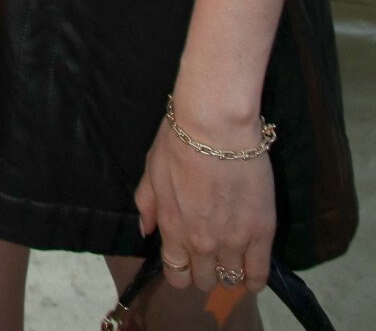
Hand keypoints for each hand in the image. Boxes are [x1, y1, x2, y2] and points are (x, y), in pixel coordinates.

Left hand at [136, 105, 273, 296]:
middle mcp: (201, 243)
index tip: (188, 260)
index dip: (181, 270)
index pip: (176, 274)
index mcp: (172, 228)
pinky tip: (252, 275)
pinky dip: (255, 279)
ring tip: (232, 257)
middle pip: (204, 280)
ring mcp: (232, 240)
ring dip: (229, 272)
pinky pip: (259, 273)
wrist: (216, 126)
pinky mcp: (261, 232)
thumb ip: (147, 204)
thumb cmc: (180, 141)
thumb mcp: (152, 169)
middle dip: (205, 270)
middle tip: (211, 252)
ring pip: (230, 279)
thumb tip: (146, 231)